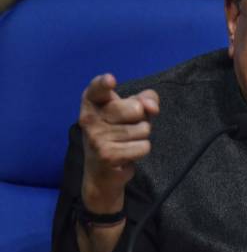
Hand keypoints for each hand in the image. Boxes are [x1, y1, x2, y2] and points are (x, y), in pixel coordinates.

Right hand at [78, 73, 158, 212]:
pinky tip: (126, 154)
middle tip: (127, 127)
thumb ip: (146, 99)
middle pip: (136, 109)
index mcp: (92, 103)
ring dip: (141, 136)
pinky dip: (141, 150)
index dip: (104, 83)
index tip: (111, 79)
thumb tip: (152, 107)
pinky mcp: (107, 155)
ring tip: (125, 142)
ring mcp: (97, 138)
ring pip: (143, 129)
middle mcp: (89, 119)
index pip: (96, 89)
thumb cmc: (118, 132)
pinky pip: (144, 146)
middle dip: (141, 118)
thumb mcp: (132, 110)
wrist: (103, 171)